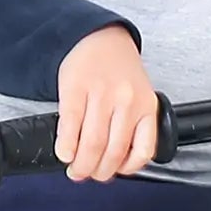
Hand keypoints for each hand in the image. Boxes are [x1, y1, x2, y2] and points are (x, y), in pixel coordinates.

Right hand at [56, 24, 160, 180]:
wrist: (99, 37)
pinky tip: (64, 153)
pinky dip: (67, 145)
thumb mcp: (140, 95)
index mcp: (146, 106)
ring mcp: (102, 94)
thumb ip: (134, 124)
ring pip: (93, 142)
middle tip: (87, 174)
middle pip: (112, 151)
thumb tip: (116, 161)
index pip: (143, 149)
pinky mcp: (76, 89)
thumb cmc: (119, 70)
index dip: (126, 169)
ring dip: (81, 164)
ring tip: (75, 168)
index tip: (114, 172)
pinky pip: (71, 124)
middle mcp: (127, 101)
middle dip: (98, 171)